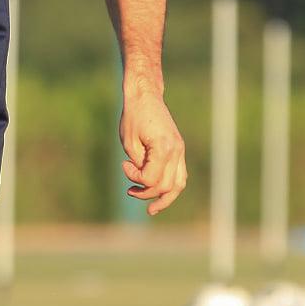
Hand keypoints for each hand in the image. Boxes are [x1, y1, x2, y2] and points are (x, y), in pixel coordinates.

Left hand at [120, 88, 186, 214]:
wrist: (145, 96)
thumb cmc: (133, 117)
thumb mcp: (129, 142)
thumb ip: (138, 165)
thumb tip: (144, 182)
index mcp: (164, 148)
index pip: (151, 179)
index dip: (135, 178)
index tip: (124, 165)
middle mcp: (177, 151)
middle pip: (166, 186)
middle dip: (147, 194)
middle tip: (130, 191)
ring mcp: (180, 151)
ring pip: (179, 184)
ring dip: (165, 198)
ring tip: (151, 209)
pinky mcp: (178, 150)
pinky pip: (179, 174)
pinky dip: (170, 186)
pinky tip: (158, 194)